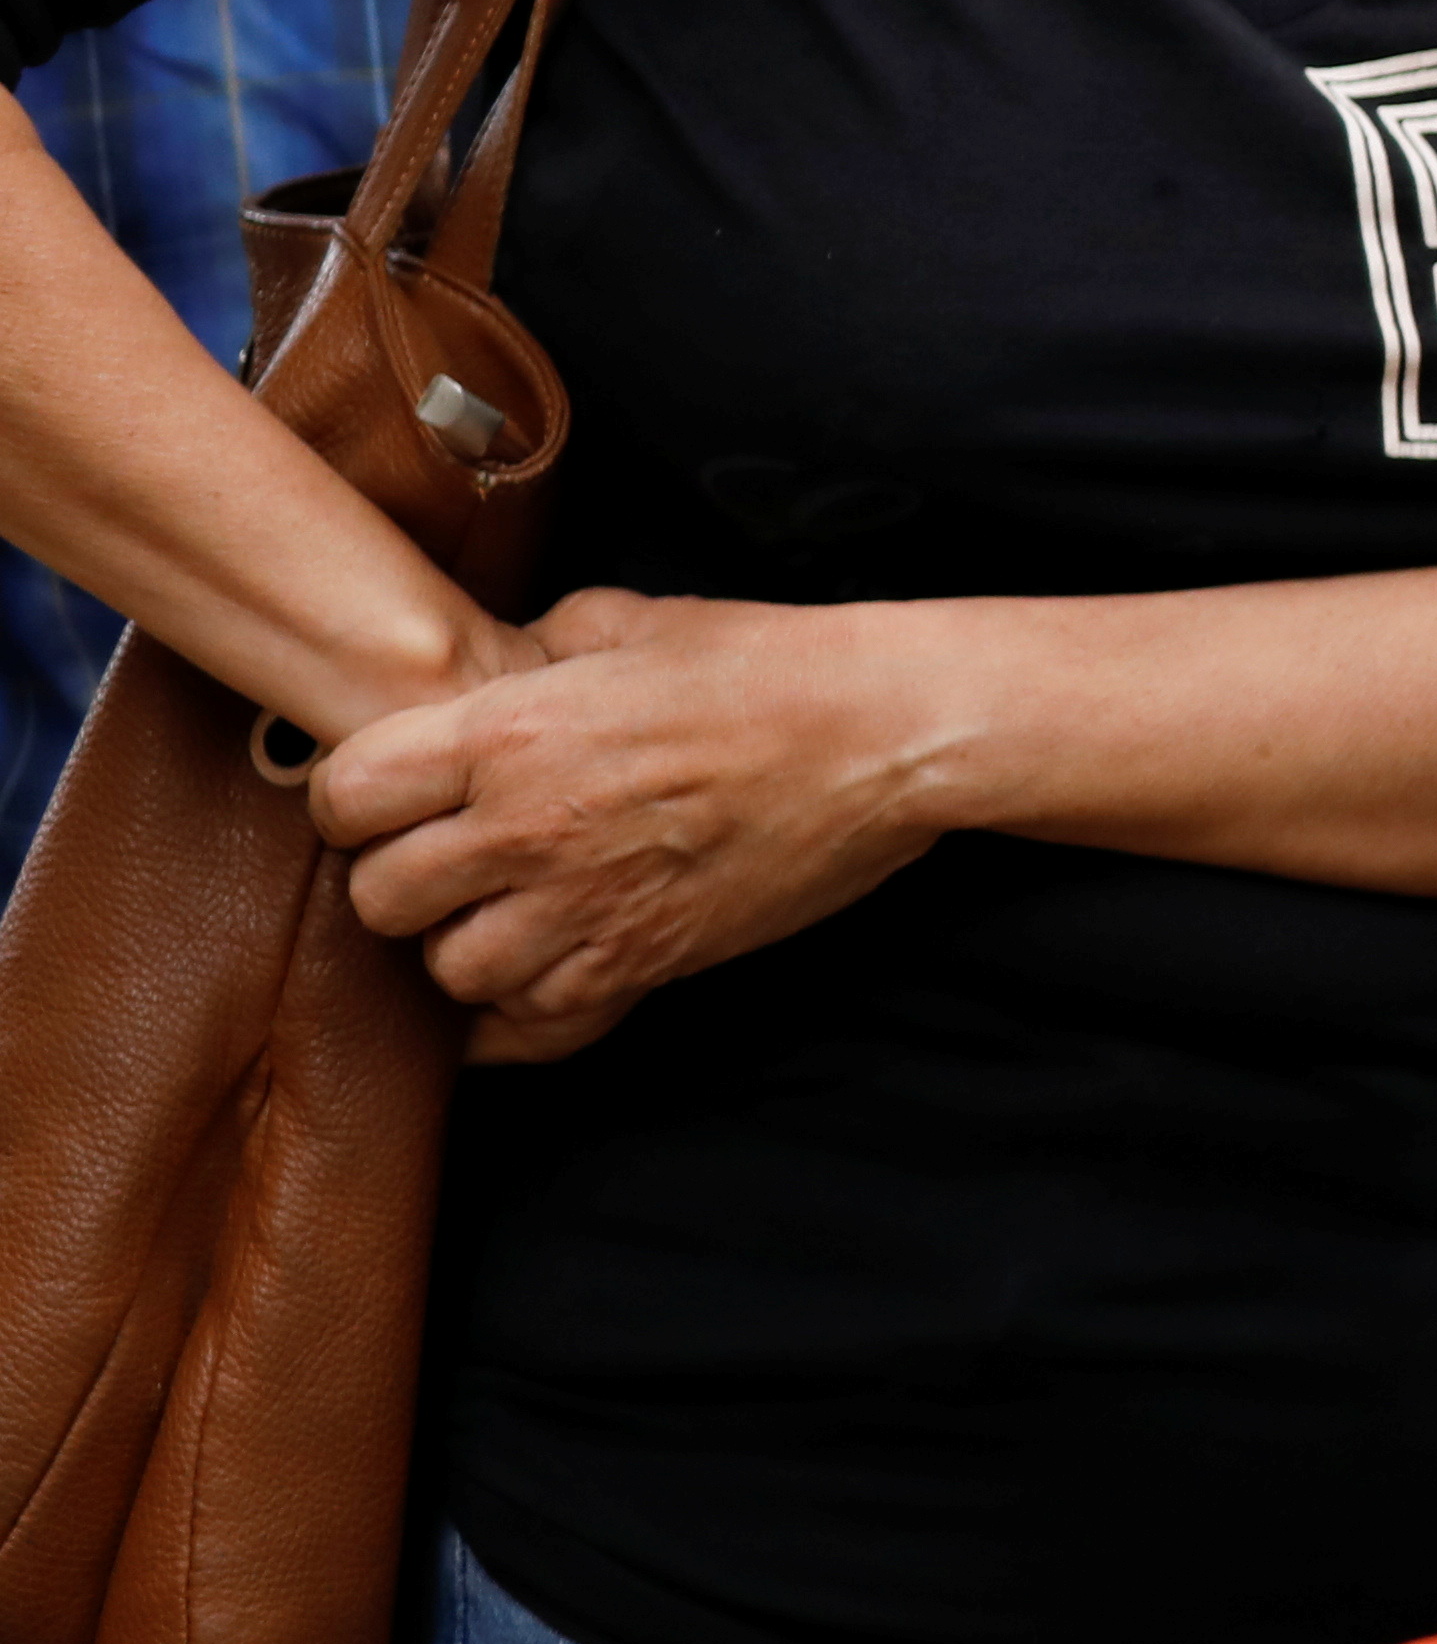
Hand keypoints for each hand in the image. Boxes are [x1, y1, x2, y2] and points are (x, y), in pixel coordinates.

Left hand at [309, 592, 953, 1062]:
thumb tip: (504, 665)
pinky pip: (533, 1023)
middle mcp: (528, 828)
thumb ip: (540, 643)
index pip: (345, 796)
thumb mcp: (636, 619)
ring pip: (448, 973)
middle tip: (452, 861)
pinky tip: (547, 969)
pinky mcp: (643, 964)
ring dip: (465, 950)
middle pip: (378, 898)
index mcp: (510, 732)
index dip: (357, 800)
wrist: (885, 735)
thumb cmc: (769, 665)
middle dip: (403, 882)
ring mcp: (584, 908)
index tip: (395, 797)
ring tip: (509, 915)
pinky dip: (528, 1008)